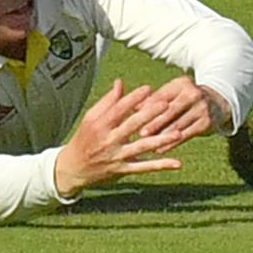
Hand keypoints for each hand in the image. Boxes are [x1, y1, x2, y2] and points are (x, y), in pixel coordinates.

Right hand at [54, 79, 182, 197]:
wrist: (73, 169)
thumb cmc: (84, 139)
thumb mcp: (91, 118)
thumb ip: (107, 101)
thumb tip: (120, 82)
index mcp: (100, 124)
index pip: (119, 109)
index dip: (134, 98)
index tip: (149, 88)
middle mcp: (108, 140)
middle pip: (132, 125)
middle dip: (150, 115)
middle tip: (167, 104)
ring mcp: (116, 156)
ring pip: (141, 147)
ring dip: (161, 140)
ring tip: (179, 133)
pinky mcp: (123, 170)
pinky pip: (144, 167)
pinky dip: (160, 165)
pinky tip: (177, 163)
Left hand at [137, 76, 231, 147]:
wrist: (216, 103)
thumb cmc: (184, 99)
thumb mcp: (172, 93)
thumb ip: (153, 99)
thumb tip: (132, 106)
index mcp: (181, 84)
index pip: (162, 96)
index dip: (147, 108)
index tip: (133, 117)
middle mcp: (193, 94)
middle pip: (170, 110)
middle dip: (155, 122)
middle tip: (140, 133)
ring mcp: (202, 108)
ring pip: (178, 124)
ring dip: (162, 136)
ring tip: (148, 144)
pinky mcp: (207, 122)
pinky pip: (187, 135)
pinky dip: (173, 143)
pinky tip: (161, 149)